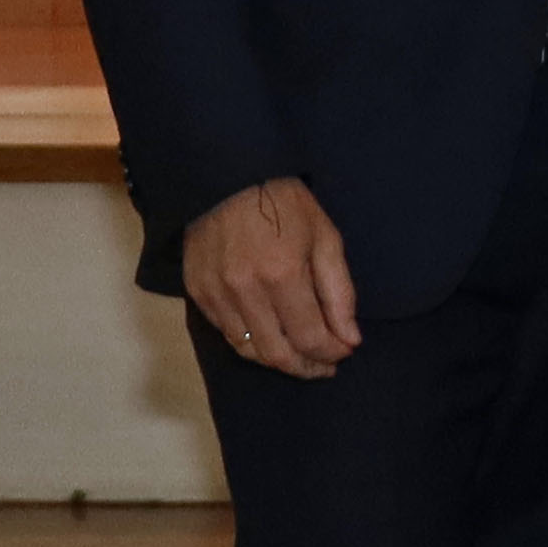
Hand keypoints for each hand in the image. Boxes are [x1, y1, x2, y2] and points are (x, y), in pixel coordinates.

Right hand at [182, 175, 360, 378]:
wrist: (227, 179)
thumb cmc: (286, 205)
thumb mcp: (326, 239)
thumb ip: (339, 294)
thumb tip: (350, 340)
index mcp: (282, 274)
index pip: (310, 338)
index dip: (331, 354)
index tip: (345, 352)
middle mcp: (245, 290)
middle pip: (277, 353)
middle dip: (307, 367)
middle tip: (326, 366)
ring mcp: (216, 293)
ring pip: (248, 350)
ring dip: (278, 361)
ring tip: (302, 358)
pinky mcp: (197, 292)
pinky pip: (226, 334)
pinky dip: (251, 344)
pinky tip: (271, 338)